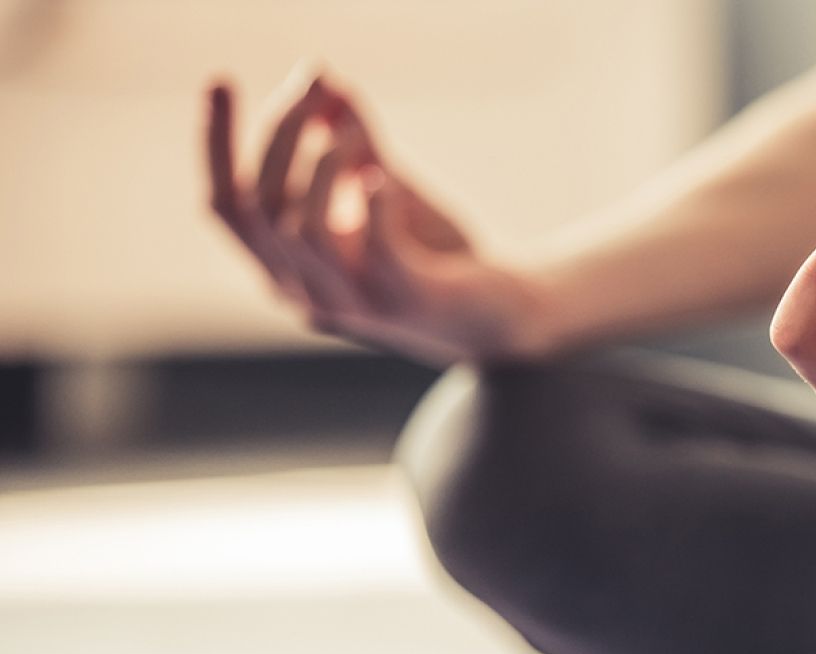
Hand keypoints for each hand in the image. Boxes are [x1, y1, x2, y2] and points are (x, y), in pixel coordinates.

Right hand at [205, 69, 549, 365]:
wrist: (505, 316)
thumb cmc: (438, 254)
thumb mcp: (388, 189)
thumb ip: (353, 143)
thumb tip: (325, 81)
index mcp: (287, 267)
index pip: (226, 206)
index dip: (215, 144)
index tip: (220, 79)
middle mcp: (306, 294)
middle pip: (258, 207)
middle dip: (280, 134)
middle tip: (315, 84)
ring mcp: (353, 305)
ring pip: (301, 230)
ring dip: (323, 166)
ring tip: (354, 132)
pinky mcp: (404, 303)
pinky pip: (374, 249)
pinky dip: (375, 204)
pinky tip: (384, 178)